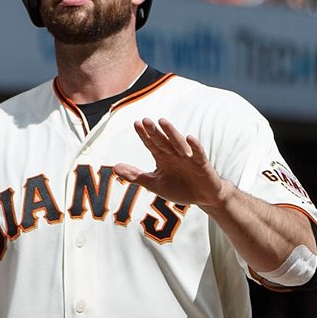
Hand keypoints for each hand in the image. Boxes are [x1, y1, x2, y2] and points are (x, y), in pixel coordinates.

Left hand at [114, 118, 230, 209]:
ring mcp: (189, 157)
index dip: (144, 135)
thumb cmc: (179, 188)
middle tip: (146, 120)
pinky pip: (198, 154)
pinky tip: (190, 137)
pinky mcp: (202, 164)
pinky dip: (195, 146)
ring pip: (178, 143)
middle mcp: (174, 153)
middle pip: (163, 140)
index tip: (136, 123)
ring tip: (163, 122)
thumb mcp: (154, 183)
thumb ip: (136, 176)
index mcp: (162, 156)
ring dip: (171, 133)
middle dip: (154, 131)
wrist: (202, 197)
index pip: (151, 143)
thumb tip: (114, 167)